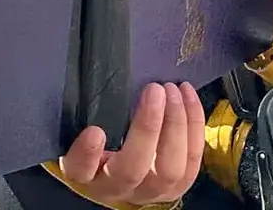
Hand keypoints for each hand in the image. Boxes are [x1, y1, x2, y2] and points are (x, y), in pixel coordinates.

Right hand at [58, 82, 204, 203]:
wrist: (116, 177)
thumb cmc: (94, 144)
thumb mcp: (78, 132)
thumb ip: (85, 115)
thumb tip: (100, 80)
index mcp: (85, 175)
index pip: (80, 170)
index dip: (87, 154)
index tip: (94, 131)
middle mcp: (116, 188)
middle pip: (132, 170)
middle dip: (148, 128)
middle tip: (154, 90)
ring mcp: (149, 192)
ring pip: (169, 170)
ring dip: (177, 125)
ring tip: (173, 90)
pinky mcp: (177, 188)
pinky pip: (193, 162)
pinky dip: (194, 126)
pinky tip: (188, 96)